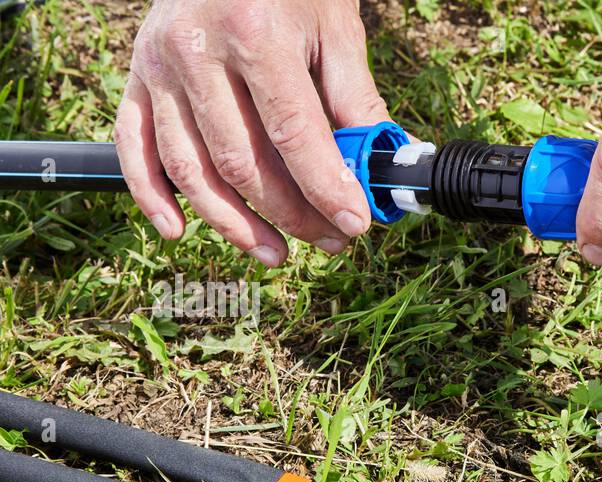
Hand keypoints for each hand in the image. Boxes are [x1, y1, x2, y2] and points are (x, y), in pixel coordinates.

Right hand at [114, 0, 389, 265]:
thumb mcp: (335, 27)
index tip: (355, 225)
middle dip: (292, 214)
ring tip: (277, 253)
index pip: (294, 135)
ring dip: (234, 224)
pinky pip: (134, 146)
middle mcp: (198, 52)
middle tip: (331, 241)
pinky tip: (179, 232)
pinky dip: (151, 196)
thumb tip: (386, 163)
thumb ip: (356, 99)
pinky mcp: (137, 76)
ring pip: (190, 169)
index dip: (326, 189)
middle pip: (242, 162)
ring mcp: (159, 67)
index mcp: (256, 35)